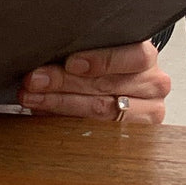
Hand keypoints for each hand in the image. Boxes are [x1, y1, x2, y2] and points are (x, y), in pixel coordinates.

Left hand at [18, 40, 170, 123]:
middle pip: (108, 84)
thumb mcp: (100, 50)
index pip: (134, 56)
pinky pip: (97, 130)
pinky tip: (45, 112)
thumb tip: (45, 53)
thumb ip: (81, 49)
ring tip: (32, 97)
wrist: (125, 90)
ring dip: (60, 102)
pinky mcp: (134, 134)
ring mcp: (147, 112)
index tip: (70, 63)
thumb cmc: (106, 66)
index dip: (101, 60)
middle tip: (35, 80)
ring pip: (101, 109)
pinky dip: (65, 119)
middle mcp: (153, 85)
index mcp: (146, 57)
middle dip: (65, 82)